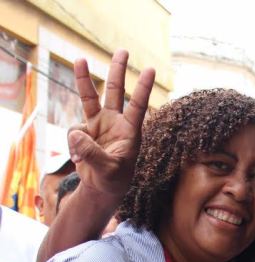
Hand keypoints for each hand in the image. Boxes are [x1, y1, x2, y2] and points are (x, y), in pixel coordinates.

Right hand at [68, 50, 154, 201]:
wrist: (102, 188)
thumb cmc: (114, 180)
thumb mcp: (108, 170)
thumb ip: (93, 153)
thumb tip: (77, 133)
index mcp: (130, 131)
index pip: (138, 106)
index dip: (143, 88)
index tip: (151, 70)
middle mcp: (115, 123)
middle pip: (116, 92)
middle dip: (118, 71)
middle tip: (123, 51)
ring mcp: (99, 124)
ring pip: (91, 97)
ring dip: (84, 79)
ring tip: (79, 59)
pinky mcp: (85, 131)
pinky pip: (74, 130)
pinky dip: (73, 144)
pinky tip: (79, 159)